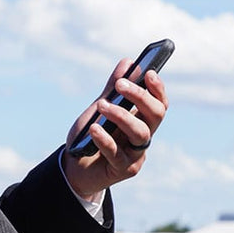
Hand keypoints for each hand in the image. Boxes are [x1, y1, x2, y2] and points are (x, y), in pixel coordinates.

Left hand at [62, 60, 168, 198]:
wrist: (74, 166)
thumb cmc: (90, 136)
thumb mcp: (99, 109)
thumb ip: (112, 90)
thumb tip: (128, 62)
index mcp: (142, 119)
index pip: (159, 102)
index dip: (157, 88)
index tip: (148, 72)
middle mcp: (144, 136)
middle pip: (155, 114)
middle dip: (140, 96)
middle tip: (120, 85)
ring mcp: (136, 154)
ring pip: (140, 132)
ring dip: (121, 116)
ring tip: (102, 106)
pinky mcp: (124, 170)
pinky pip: (117, 153)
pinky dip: (105, 139)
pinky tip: (94, 129)